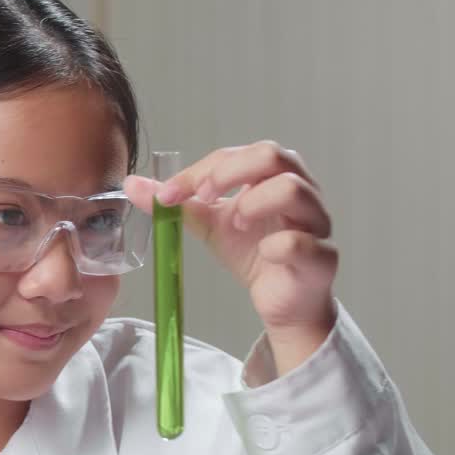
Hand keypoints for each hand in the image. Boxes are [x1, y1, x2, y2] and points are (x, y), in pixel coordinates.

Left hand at [123, 141, 337, 375]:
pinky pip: (304, 242)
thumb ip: (178, 204)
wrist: (279, 299)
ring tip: (236, 226)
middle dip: (229, 173)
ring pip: (293, 190)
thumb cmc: (253, 252)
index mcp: (272, 176)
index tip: (168, 194)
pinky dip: (278, 245)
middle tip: (203, 198)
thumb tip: (133, 185)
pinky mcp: (321, 258)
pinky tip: (264, 254)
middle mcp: (301, 190)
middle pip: (274, 155)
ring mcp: (315, 222)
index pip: (238, 154)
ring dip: (253, 204)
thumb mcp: (210, 223)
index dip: (200, 170)